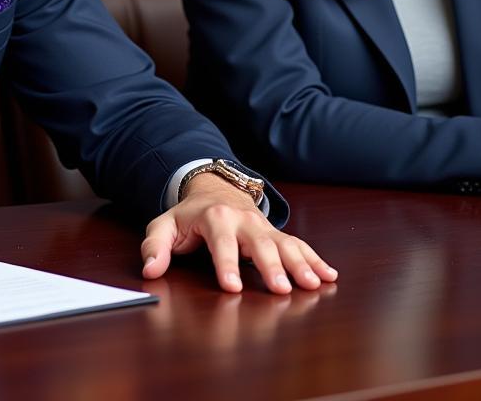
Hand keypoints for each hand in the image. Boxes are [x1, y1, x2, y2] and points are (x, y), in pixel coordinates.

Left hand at [140, 172, 337, 293]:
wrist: (214, 191)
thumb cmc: (189, 216)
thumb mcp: (165, 226)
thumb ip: (155, 247)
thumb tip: (150, 270)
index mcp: (214, 219)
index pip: (221, 244)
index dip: (226, 265)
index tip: (231, 287)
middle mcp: (243, 221)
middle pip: (259, 244)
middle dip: (270, 266)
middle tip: (280, 288)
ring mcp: (263, 227)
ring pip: (284, 245)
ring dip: (300, 264)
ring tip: (313, 283)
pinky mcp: (277, 234)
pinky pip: (299, 245)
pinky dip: (315, 259)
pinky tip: (329, 275)